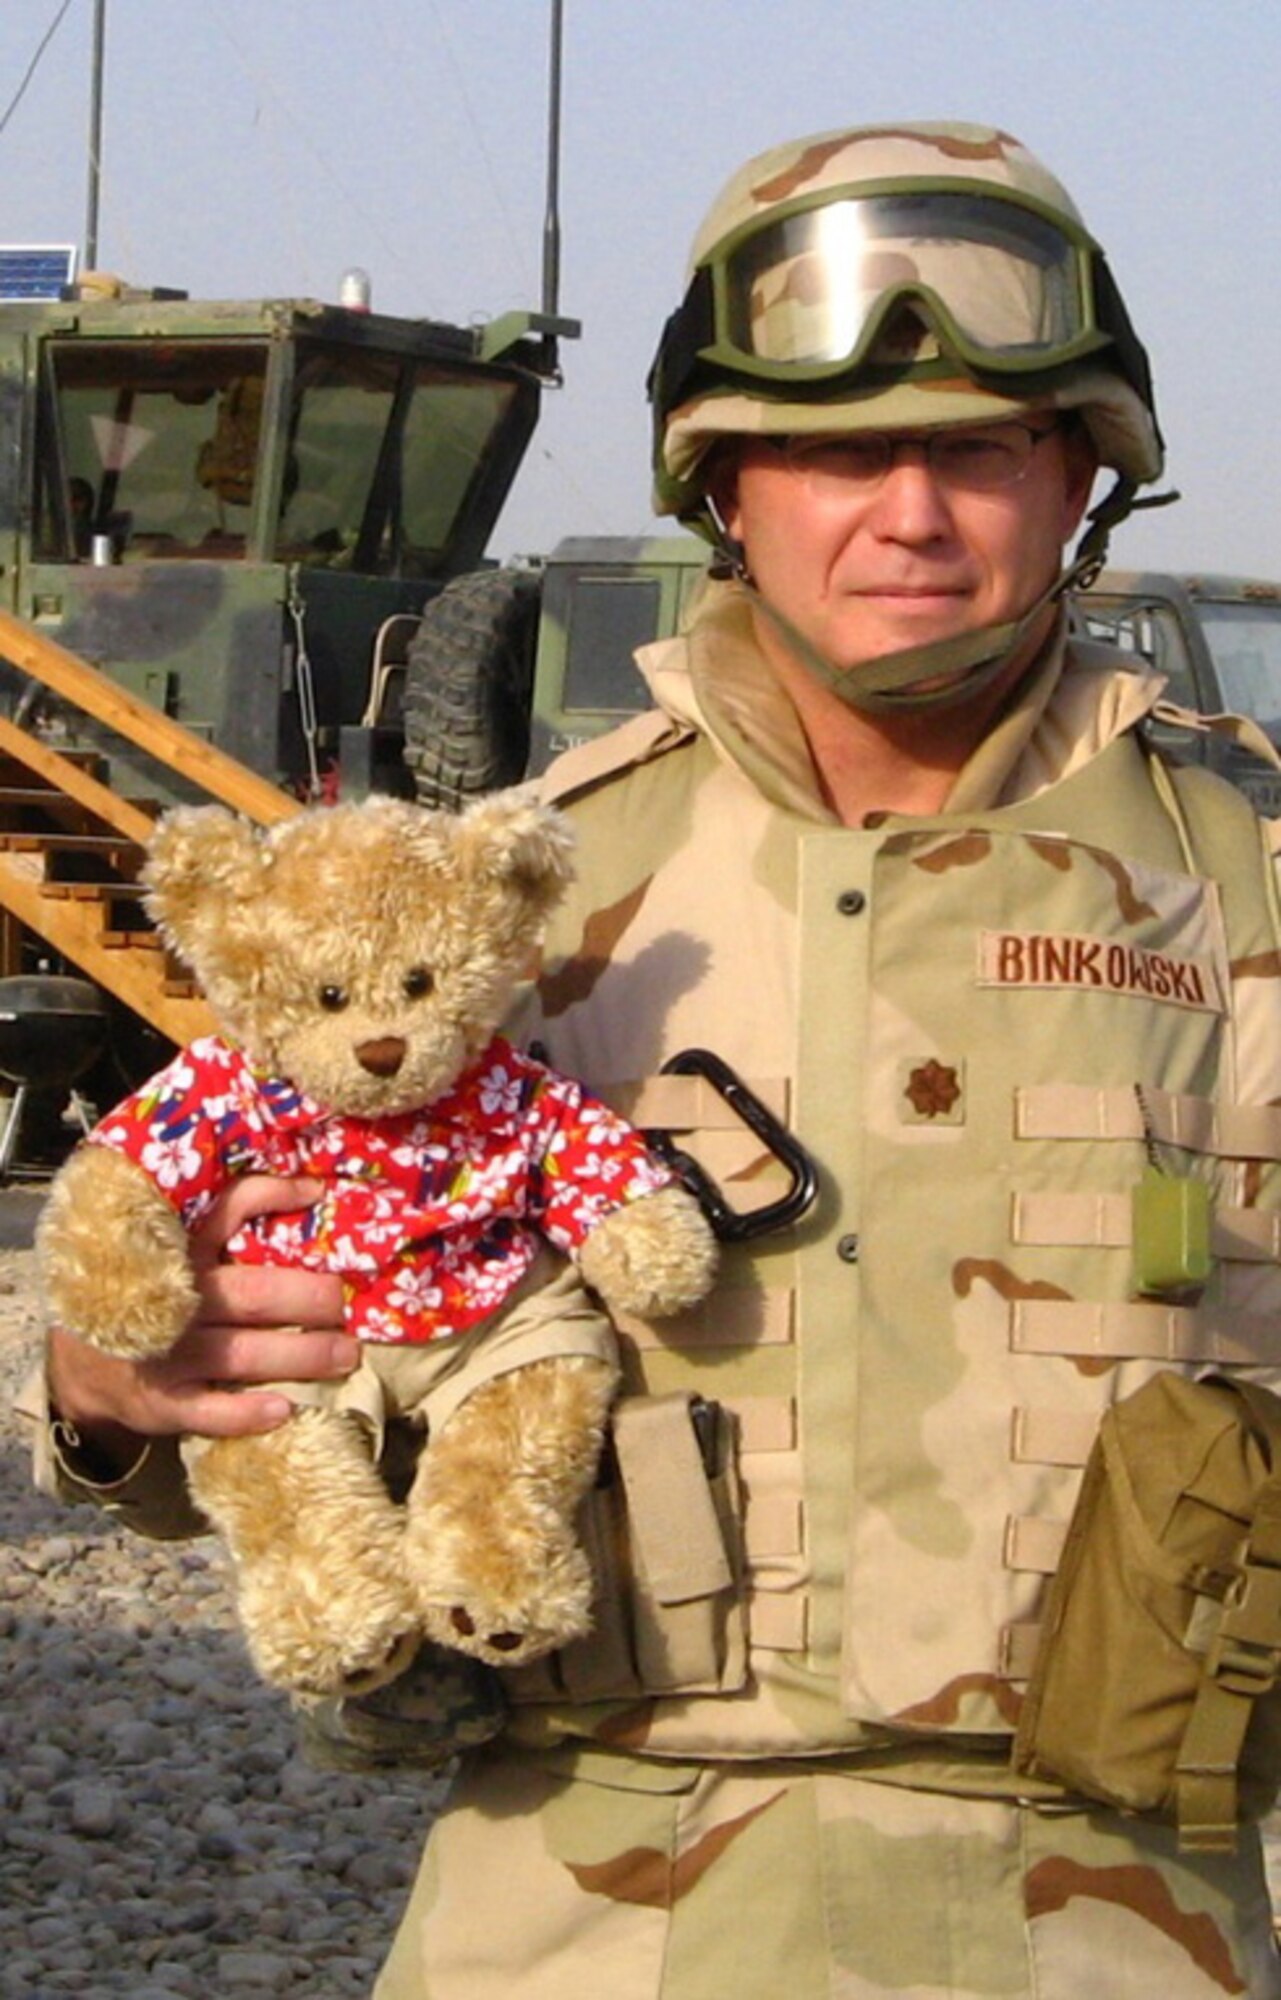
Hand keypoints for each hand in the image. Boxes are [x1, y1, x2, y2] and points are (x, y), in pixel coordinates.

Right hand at [46, 1175, 354, 1462]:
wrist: (86, 1364)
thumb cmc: (150, 1299)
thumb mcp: (172, 1250)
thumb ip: (225, 1221)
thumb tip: (310, 1189)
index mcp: (179, 1253)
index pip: (225, 1212)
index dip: (270, 1197)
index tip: (316, 1193)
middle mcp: (176, 1301)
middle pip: (254, 1295)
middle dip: (309, 1298)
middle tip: (346, 1301)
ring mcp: (169, 1355)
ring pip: (243, 1355)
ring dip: (301, 1355)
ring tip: (345, 1353)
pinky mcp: (164, 1403)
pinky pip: (210, 1411)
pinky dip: (246, 1412)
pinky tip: (284, 1408)